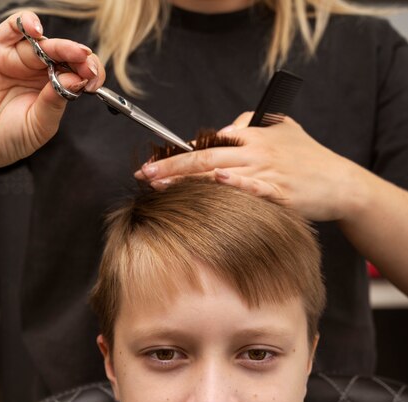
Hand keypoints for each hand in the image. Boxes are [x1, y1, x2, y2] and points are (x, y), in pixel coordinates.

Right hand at [0, 11, 104, 168]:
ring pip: (41, 42)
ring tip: (73, 52)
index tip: (95, 78)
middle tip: (87, 62)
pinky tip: (37, 31)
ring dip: (60, 44)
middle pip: (63, 54)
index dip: (88, 71)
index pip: (76, 71)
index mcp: (53, 87)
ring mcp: (18, 59)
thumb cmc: (11, 137)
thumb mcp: (40, 124)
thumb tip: (75, 79)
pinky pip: (12, 28)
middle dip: (78, 56)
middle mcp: (37, 70)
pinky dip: (25, 23)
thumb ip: (56, 101)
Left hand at [135, 114, 357, 222]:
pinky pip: (252, 188)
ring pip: (220, 172)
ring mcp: (267, 172)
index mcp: (254, 136)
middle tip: (145, 174)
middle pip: (206, 155)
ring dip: (188, 179)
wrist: (340, 183)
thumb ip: (254, 124)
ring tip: (160, 187)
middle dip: (171, 166)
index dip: (179, 154)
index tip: (155, 164)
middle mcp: (257, 151)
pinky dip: (234, 185)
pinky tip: (214, 183)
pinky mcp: (279, 193)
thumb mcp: (284, 130)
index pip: (209, 141)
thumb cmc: (310, 159)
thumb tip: (226, 128)